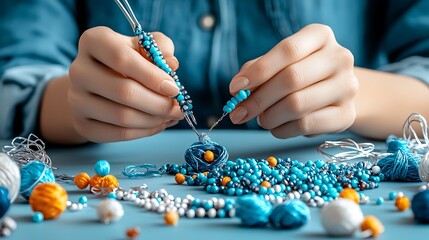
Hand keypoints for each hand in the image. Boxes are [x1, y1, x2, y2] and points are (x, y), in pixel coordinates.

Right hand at [69, 26, 182, 142]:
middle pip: (124, 92)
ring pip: (123, 117)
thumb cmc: (128, 60)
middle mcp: (79, 69)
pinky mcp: (82, 124)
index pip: (122, 59)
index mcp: (94, 41)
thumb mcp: (144, 46)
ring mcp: (76, 99)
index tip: (174, 89)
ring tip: (171, 116)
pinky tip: (158, 124)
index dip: (152, 76)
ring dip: (155, 120)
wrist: (98, 84)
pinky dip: (145, 132)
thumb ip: (160, 47)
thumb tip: (172, 64)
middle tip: (179, 109)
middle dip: (159, 104)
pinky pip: (119, 134)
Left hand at [229, 24, 357, 137]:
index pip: (288, 50)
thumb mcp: (279, 63)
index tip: (235, 88)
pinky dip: (282, 130)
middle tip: (238, 113)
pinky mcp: (346, 115)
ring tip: (261, 119)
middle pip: (291, 79)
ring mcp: (347, 87)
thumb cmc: (301, 73)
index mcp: (320, 36)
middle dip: (258, 100)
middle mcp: (339, 58)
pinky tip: (275, 127)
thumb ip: (257, 71)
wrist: (337, 91)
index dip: (258, 71)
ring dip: (269, 117)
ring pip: (297, 105)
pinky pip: (305, 125)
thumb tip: (238, 90)